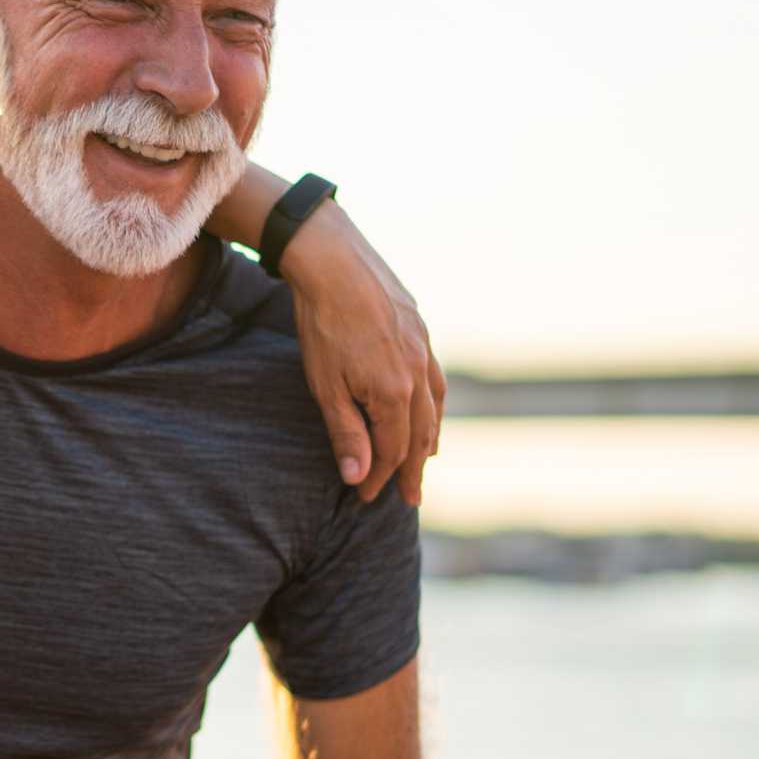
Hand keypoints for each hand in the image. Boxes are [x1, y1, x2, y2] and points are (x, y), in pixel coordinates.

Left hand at [280, 204, 445, 504]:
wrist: (333, 260)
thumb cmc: (322, 324)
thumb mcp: (325, 386)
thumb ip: (346, 432)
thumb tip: (358, 476)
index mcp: (395, 392)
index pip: (393, 450)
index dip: (380, 477)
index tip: (367, 496)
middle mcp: (419, 373)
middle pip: (421, 435)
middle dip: (413, 469)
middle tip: (410, 498)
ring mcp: (425, 349)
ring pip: (435, 406)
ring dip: (430, 438)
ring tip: (427, 460)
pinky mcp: (421, 329)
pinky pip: (435, 378)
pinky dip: (434, 403)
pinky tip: (427, 407)